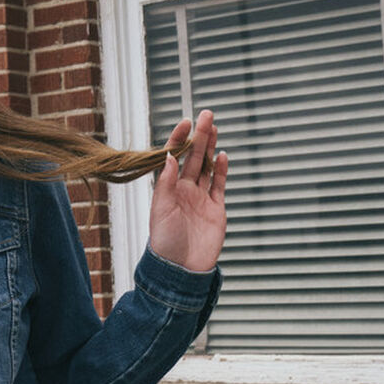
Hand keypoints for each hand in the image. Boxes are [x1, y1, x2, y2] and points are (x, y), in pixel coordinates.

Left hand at [147, 109, 227, 275]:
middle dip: (199, 136)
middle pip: (193, 157)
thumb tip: (169, 157)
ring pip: (207, 167)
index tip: (186, 122)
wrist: (182, 269)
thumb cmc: (164, 242)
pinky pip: (219, 185)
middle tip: (206, 115)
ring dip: (210, 148)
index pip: (173, 157)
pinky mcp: (215, 209)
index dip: (179, 139)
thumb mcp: (160, 210)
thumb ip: (166, 183)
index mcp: (167, 188)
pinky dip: (221, 170)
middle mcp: (183, 190)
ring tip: (214, 128)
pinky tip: (222, 154)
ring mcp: (200, 198)